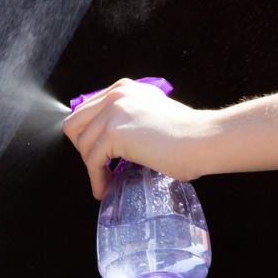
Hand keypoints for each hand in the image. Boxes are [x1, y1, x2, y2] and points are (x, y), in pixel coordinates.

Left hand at [63, 79, 214, 198]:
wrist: (203, 139)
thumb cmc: (187, 133)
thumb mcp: (152, 112)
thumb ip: (130, 116)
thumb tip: (110, 138)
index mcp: (123, 89)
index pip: (86, 111)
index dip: (88, 136)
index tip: (98, 155)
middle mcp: (115, 95)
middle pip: (75, 125)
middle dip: (83, 150)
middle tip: (98, 167)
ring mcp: (114, 112)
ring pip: (82, 146)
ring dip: (91, 168)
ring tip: (105, 181)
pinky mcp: (115, 133)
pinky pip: (93, 161)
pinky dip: (96, 179)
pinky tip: (105, 188)